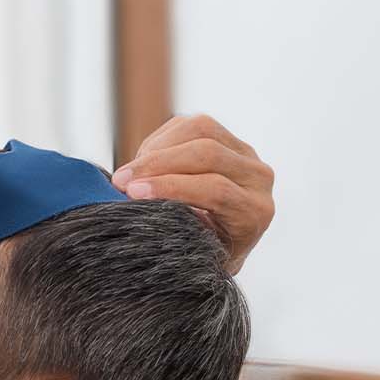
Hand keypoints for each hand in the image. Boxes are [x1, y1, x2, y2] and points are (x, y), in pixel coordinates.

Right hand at [111, 114, 273, 274]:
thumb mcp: (195, 254)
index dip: (170, 187)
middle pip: (208, 153)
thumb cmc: (205, 254)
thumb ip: (177, 231)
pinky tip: (143, 162)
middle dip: (157, 163)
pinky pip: (191, 124)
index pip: (215, 189)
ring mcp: (246, 154)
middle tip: (121, 180)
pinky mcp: (228, 137)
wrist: (223, 242)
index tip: (133, 193)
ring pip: (200, 129)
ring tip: (130, 171)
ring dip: (156, 148)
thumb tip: (136, 205)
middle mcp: (258, 179)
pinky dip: (159, 140)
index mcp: (254, 213)